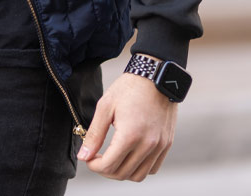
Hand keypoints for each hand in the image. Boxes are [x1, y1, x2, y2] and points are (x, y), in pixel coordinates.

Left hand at [77, 65, 177, 180]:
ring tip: (113, 158)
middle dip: (106, 170)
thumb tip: (84, 156)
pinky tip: (129, 156)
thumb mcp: (105, 106)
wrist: (156, 75)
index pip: (109, 165)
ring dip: (122, 172)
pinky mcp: (167, 144)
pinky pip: (153, 168)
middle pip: (122, 173)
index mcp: (130, 135)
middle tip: (97, 159)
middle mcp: (148, 144)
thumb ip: (94, 134)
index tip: (89, 159)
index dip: (95, 166)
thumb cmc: (129, 88)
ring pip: (138, 176)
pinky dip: (139, 168)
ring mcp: (160, 146)